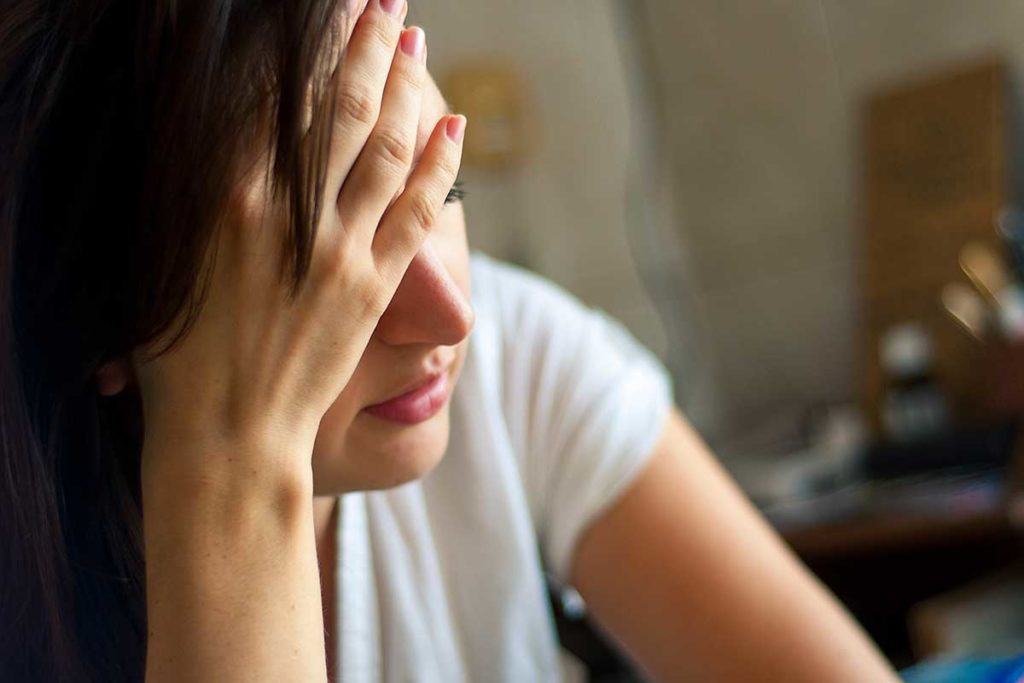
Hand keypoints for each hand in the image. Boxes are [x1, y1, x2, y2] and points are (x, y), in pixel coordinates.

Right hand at [135, 0, 464, 475]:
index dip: (304, 47)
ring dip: (403, 86)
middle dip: (364, 44)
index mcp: (225, 198)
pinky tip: (453, 126)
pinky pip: (418, 210)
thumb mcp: (163, 261)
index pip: (275, 97)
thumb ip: (197, 196)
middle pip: (338, 106)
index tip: (324, 13)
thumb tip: (227, 139)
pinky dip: (439, 164)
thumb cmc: (177, 356)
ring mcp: (339, 248)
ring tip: (415, 38)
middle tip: (382, 0)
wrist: (228, 435)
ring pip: (383, 146)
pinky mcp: (375, 286)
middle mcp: (288, 212)